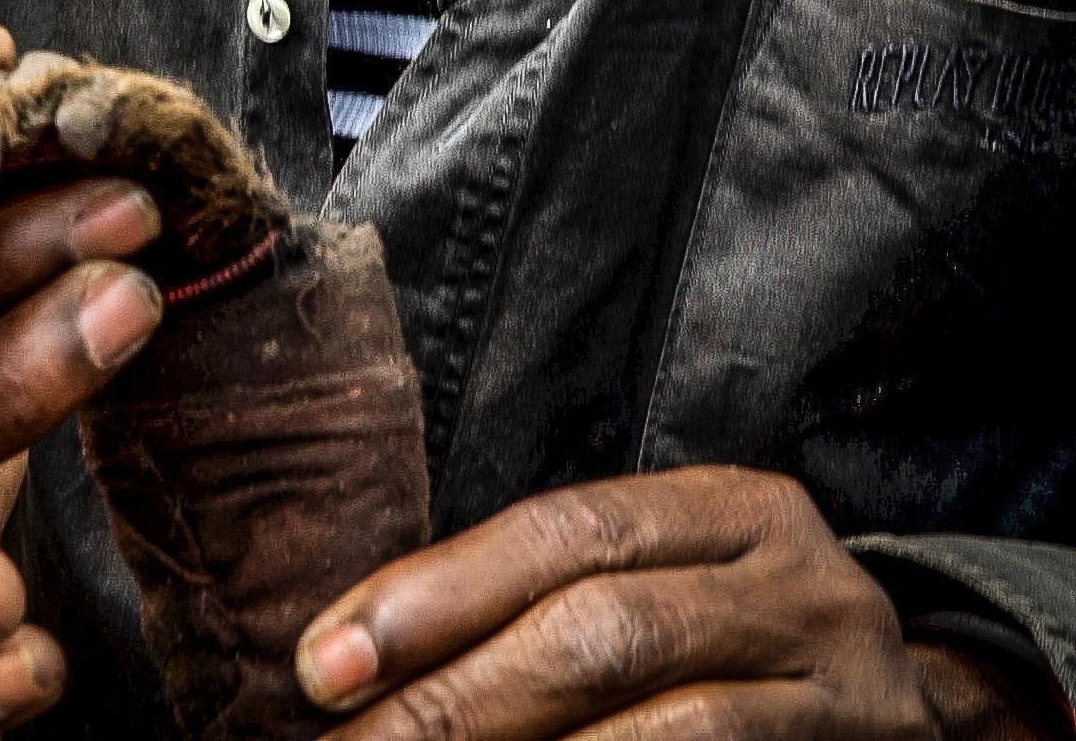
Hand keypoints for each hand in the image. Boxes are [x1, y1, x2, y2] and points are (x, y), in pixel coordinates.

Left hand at [295, 466, 942, 738]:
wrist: (907, 723)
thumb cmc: (725, 647)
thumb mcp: (654, 589)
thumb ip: (534, 605)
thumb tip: (353, 664)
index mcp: (732, 511)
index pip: (562, 534)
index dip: (432, 596)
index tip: (322, 666)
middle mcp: (802, 587)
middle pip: (604, 631)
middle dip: (456, 701)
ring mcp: (848, 693)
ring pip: (670, 729)